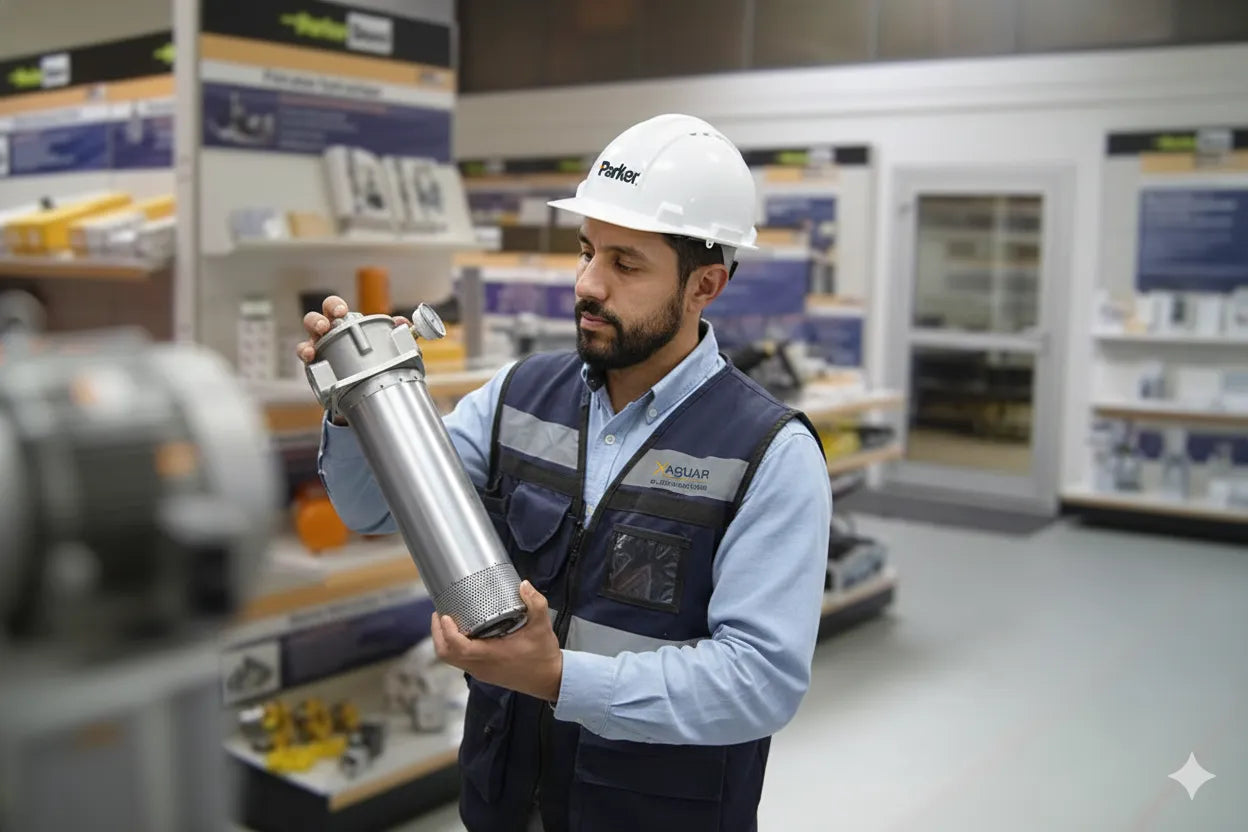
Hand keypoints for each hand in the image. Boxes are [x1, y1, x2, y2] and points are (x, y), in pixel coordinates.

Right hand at [294, 294, 410, 364]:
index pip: (333, 307)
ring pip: (306, 341)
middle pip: (314, 320)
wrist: (368, 380)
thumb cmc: (372, 352)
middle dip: (317, 321)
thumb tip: (403, 322)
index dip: (335, 306)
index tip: (342, 311)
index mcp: (341, 322)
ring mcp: (319, 350)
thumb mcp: (387, 340)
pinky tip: (311, 360)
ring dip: (307, 343)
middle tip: (325, 326)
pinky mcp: (316, 368)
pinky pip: (307, 363)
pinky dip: (307, 360)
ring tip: (313, 349)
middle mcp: (327, 333)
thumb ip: (398, 330)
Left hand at [430, 580, 562, 701]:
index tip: (444, 616)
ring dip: (444, 640)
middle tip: (439, 614)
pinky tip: (462, 632)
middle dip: (438, 634)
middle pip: (446, 655)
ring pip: (451, 659)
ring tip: (447, 620)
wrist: (549, 679)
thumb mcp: (542, 626)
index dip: (447, 633)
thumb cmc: (544, 655)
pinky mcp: (483, 672)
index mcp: (492, 655)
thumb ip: (535, 603)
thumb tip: (524, 585)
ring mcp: (480, 671)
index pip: (459, 648)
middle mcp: (482, 666)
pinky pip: (460, 660)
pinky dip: (454, 646)